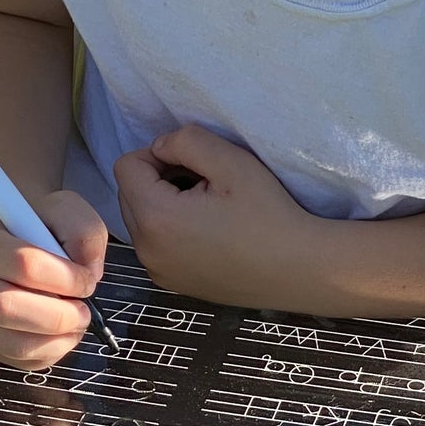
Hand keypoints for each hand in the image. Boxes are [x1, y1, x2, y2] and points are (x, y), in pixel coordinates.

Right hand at [0, 191, 106, 368]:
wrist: (22, 252)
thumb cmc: (43, 232)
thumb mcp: (66, 213)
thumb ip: (82, 231)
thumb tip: (88, 272)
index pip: (23, 264)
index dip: (65, 277)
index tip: (87, 279)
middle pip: (6, 308)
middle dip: (58, 315)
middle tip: (84, 310)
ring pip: (15, 345)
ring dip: (59, 337)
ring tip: (77, 320)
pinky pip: (24, 362)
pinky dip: (55, 351)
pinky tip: (64, 332)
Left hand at [114, 124, 317, 304]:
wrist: (298, 269)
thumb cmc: (269, 215)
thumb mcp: (231, 162)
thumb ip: (185, 141)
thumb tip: (159, 148)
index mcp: (156, 218)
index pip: (126, 166)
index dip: (159, 155)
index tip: (196, 165)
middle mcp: (146, 250)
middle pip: (128, 193)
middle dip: (158, 180)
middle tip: (205, 184)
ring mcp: (157, 271)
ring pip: (140, 219)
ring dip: (164, 205)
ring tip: (208, 209)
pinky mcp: (171, 284)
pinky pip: (155, 244)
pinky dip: (171, 231)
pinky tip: (209, 232)